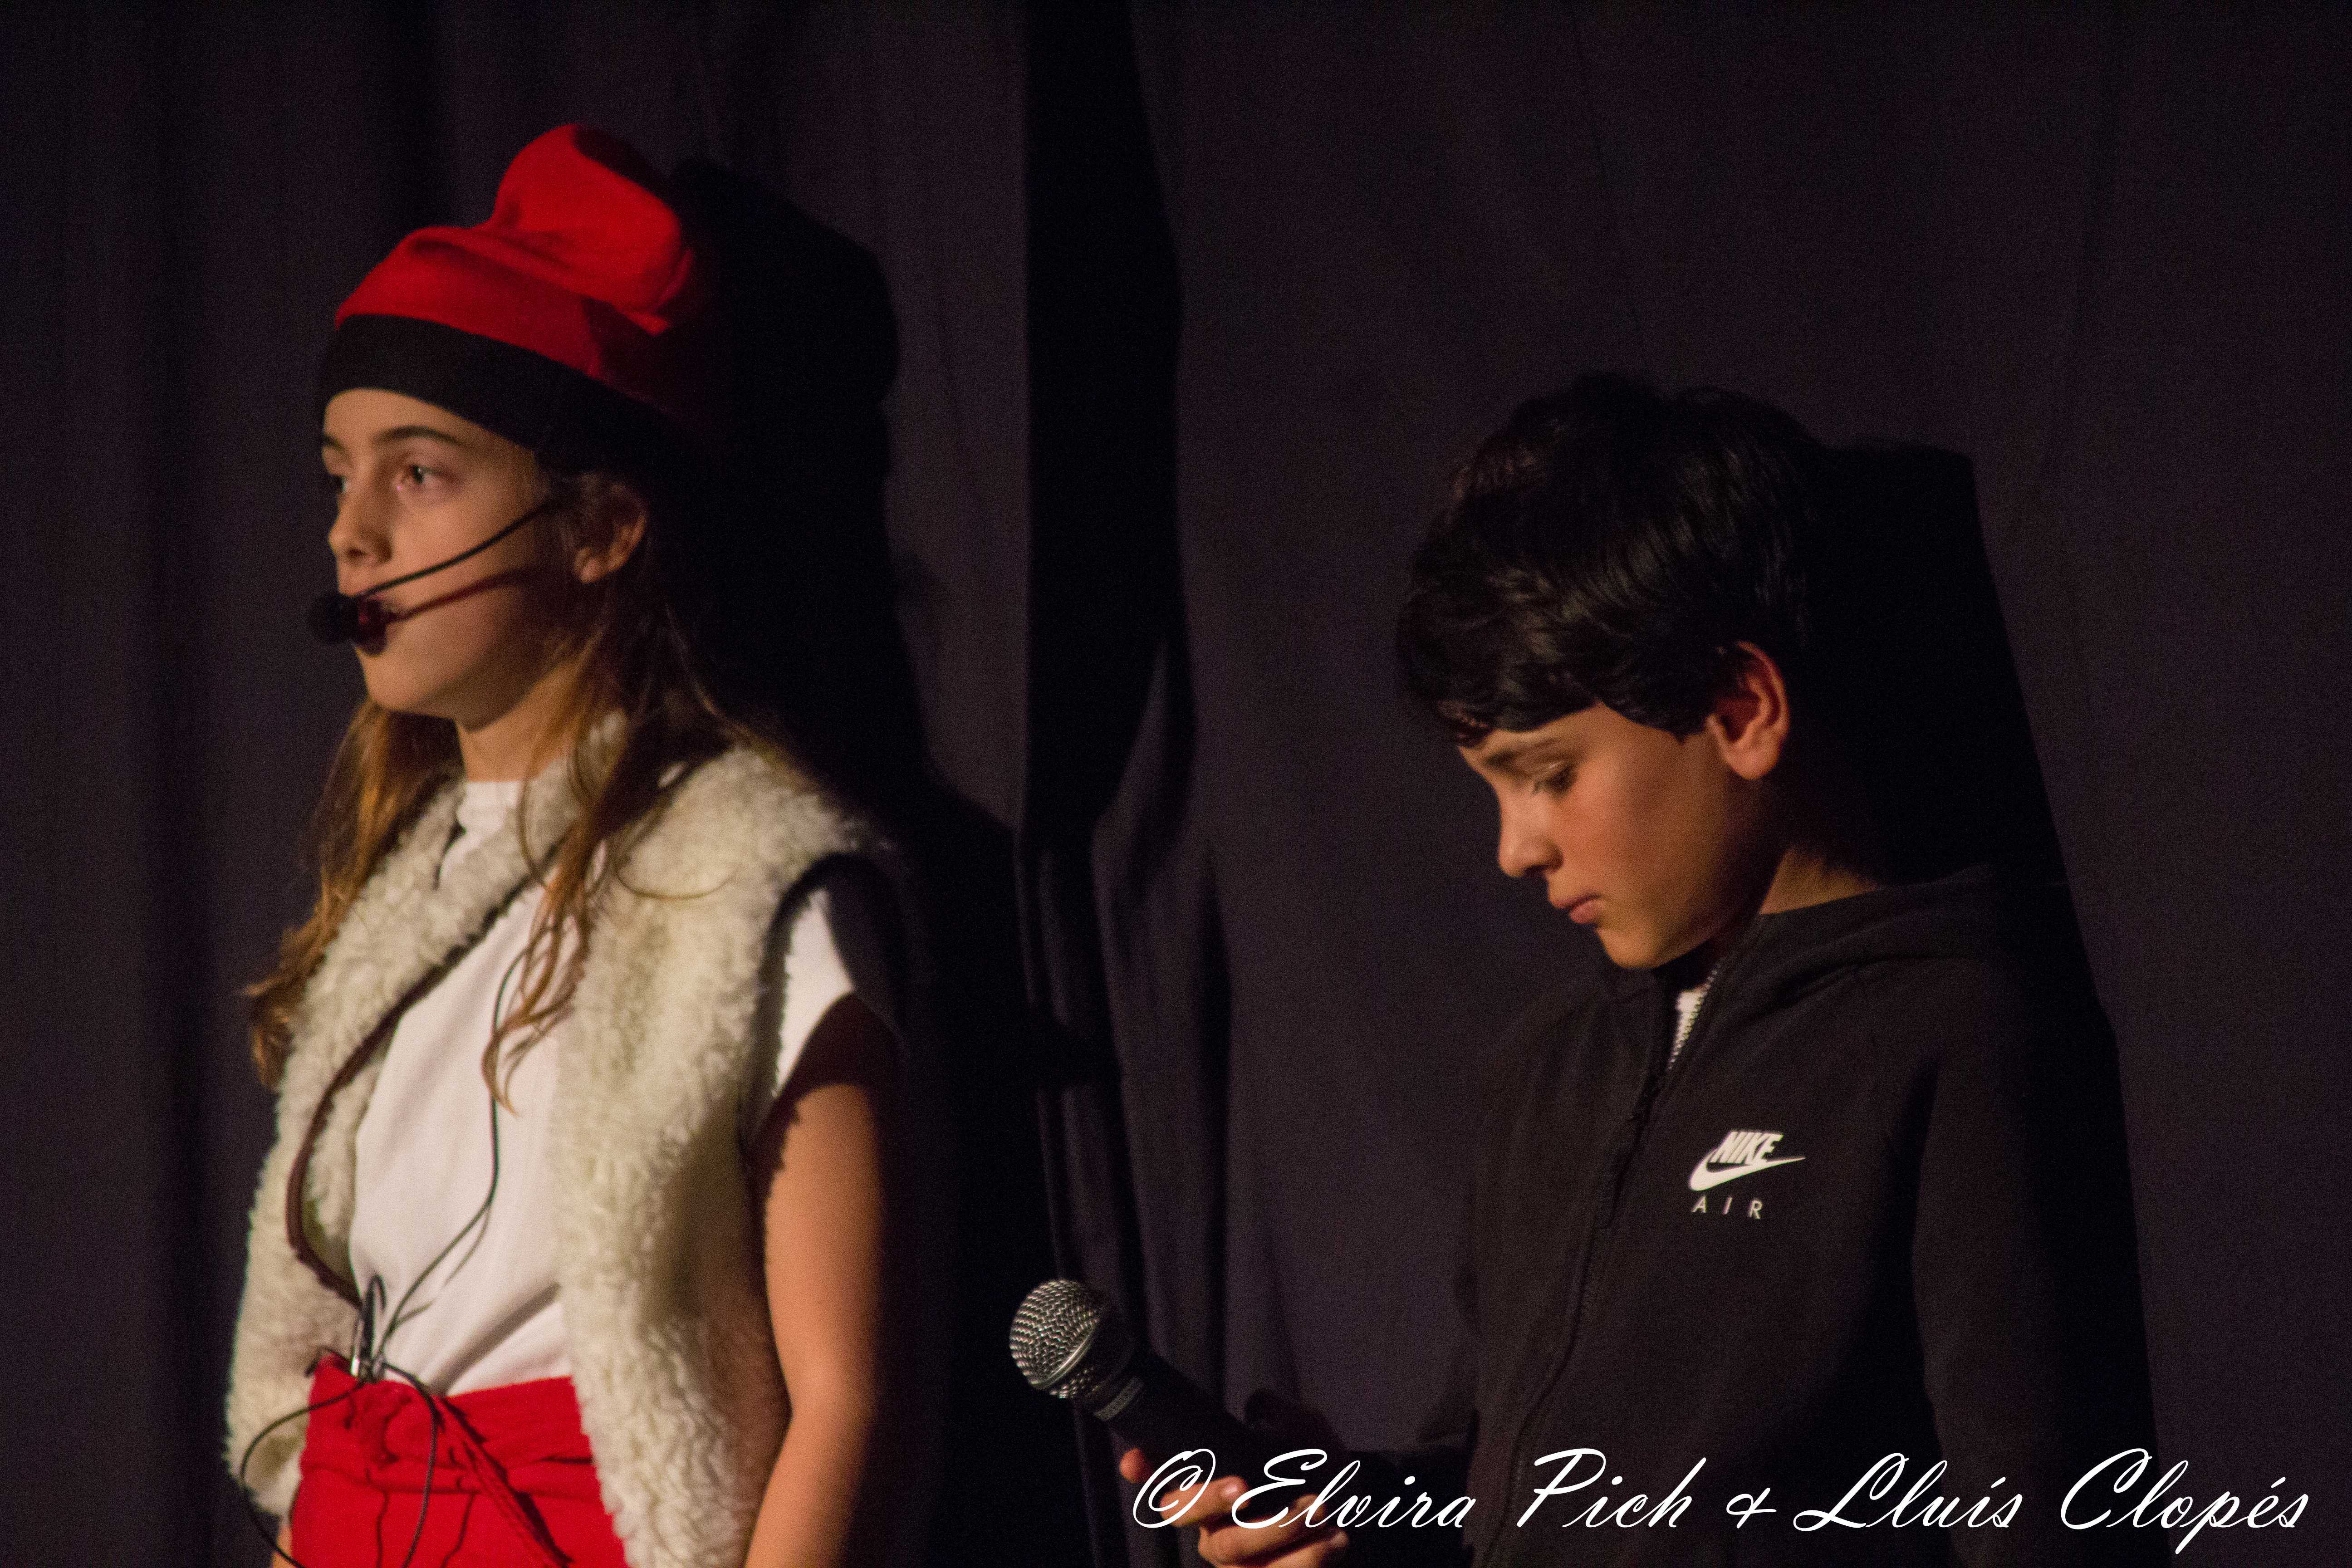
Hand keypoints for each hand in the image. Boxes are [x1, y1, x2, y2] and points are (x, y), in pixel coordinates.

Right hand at [1117, 1391, 1350, 1565]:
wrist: (1359, 1512)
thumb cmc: (1320, 1467)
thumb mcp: (1303, 1429)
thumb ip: (1276, 1412)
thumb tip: (1255, 1408)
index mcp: (1211, 1483)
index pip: (1164, 1473)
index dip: (1145, 1469)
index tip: (1134, 1460)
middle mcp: (1212, 1522)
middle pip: (1182, 1514)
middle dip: (1207, 1499)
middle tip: (1244, 1487)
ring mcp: (1236, 1558)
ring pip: (1231, 1549)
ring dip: (1274, 1529)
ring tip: (1317, 1508)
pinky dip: (1309, 1558)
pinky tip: (1336, 1537)